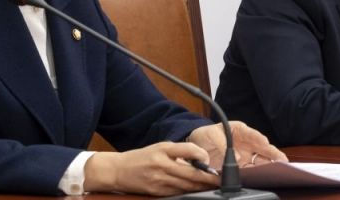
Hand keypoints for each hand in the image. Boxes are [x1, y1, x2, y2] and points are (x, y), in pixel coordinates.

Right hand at [83, 141, 219, 194]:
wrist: (118, 171)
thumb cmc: (142, 157)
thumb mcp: (161, 147)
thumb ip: (181, 151)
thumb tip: (201, 159)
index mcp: (163, 150)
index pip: (188, 150)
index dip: (202, 156)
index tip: (211, 162)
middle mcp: (161, 165)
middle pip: (190, 174)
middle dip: (208, 178)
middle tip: (220, 179)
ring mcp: (158, 181)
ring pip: (185, 186)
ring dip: (200, 187)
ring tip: (212, 186)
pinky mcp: (156, 192)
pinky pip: (176, 193)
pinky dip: (188, 192)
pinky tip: (196, 191)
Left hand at [188, 121, 287, 167]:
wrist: (197, 145)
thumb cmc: (206, 135)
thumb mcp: (212, 134)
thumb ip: (222, 144)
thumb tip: (236, 158)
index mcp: (241, 131)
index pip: (254, 135)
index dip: (261, 141)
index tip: (266, 145)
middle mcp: (247, 143)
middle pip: (263, 150)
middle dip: (273, 155)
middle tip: (281, 162)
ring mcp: (245, 155)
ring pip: (260, 161)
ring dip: (267, 167)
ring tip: (275, 172)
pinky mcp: (241, 166)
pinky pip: (251, 171)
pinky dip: (256, 175)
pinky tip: (261, 179)